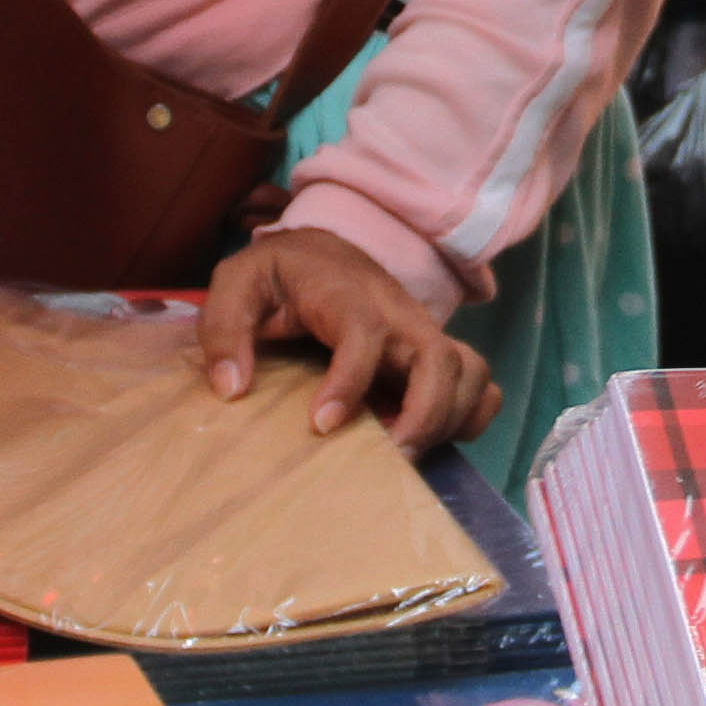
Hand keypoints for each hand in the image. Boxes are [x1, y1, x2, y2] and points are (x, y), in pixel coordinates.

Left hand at [197, 229, 493, 452]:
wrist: (322, 251)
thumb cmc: (279, 275)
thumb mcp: (236, 285)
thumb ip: (224, 329)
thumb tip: (231, 387)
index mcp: (347, 295)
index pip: (364, 333)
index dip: (349, 381)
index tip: (322, 426)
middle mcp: (398, 314)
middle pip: (441, 358)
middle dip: (425, 414)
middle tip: (390, 455)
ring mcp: (424, 335)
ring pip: (472, 372)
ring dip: (451, 419)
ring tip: (406, 454)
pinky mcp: (436, 355)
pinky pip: (480, 385)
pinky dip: (470, 416)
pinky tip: (430, 439)